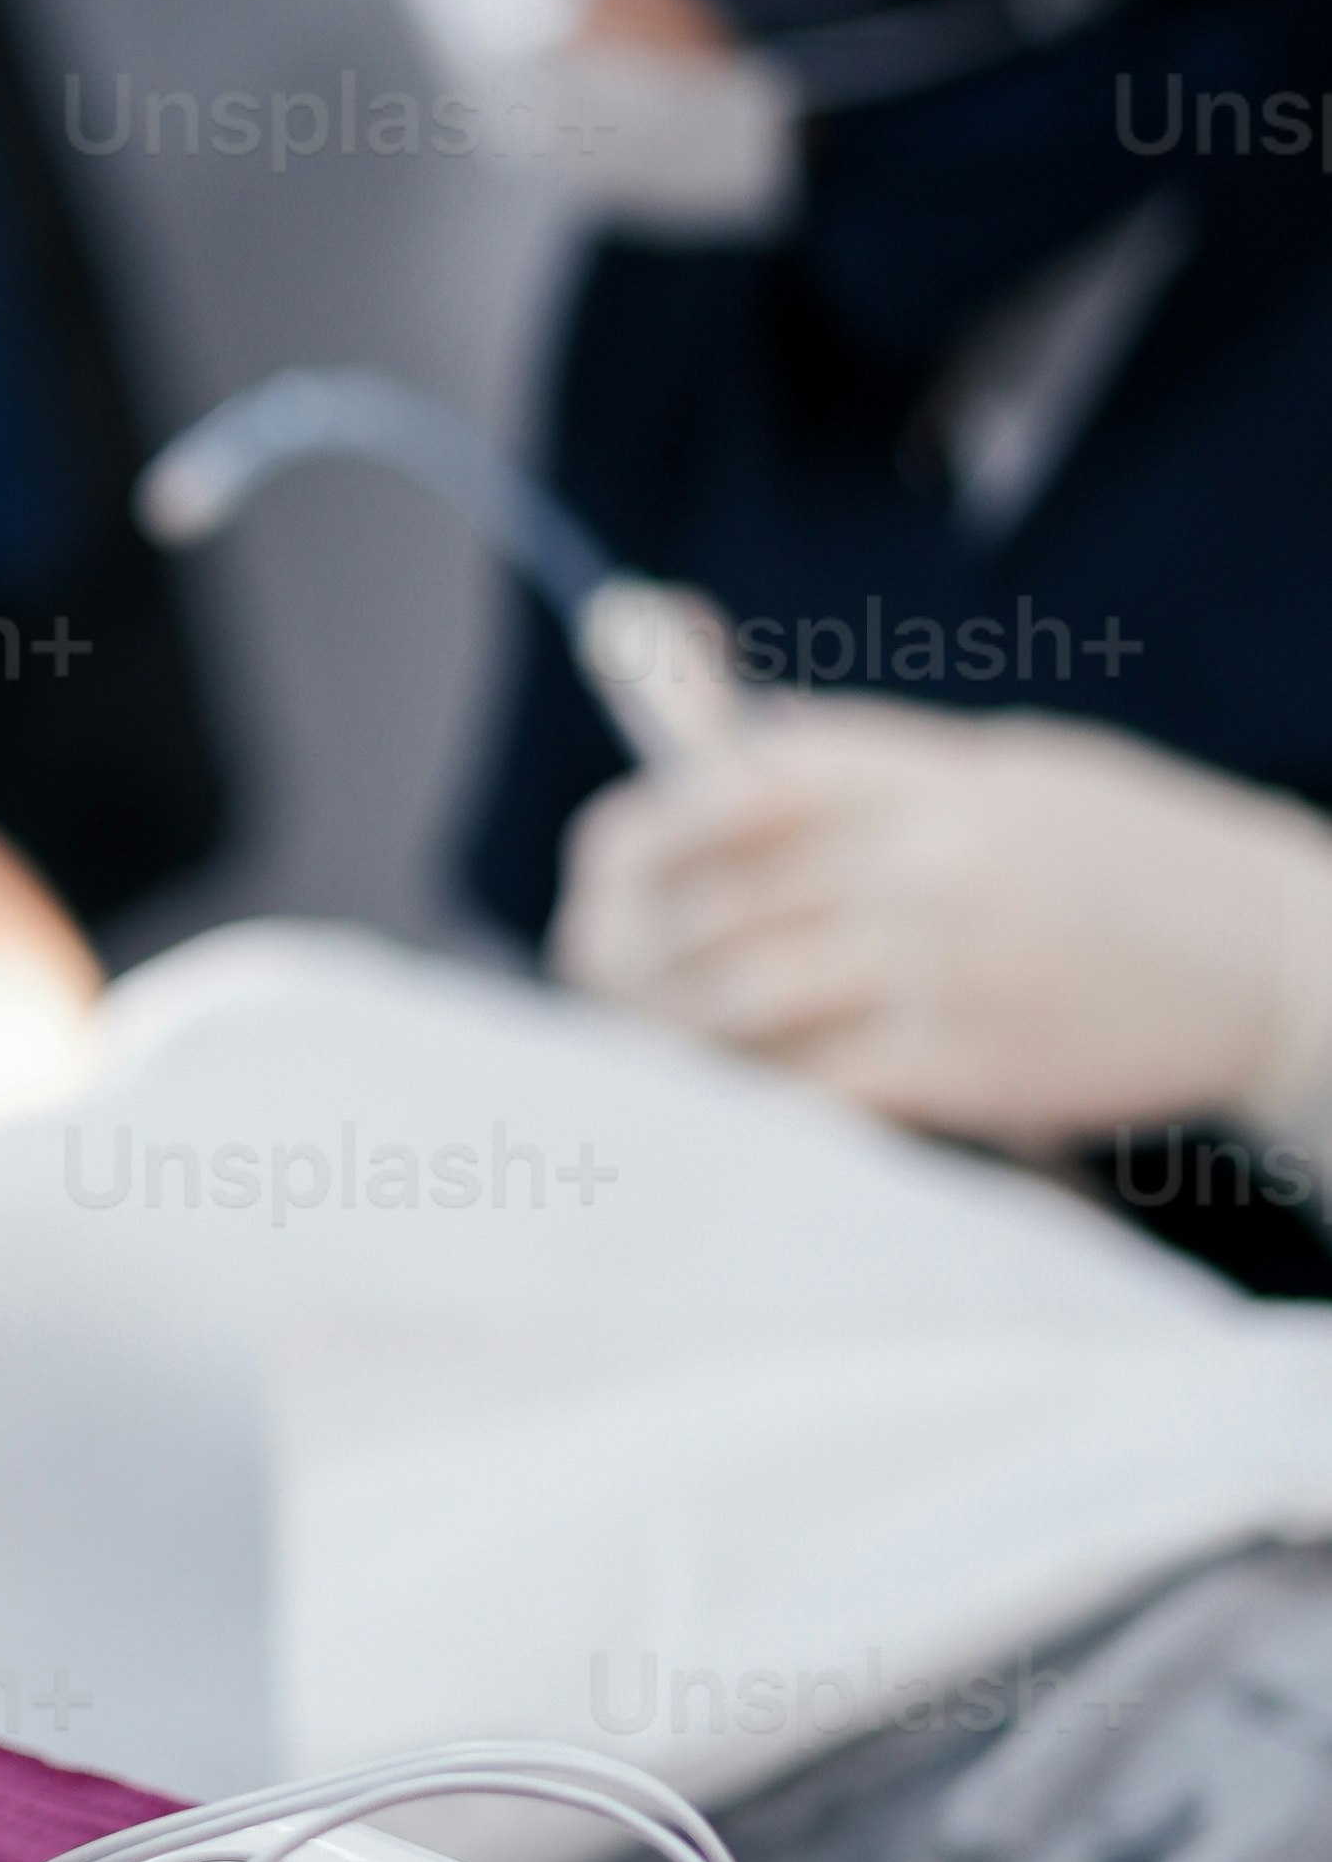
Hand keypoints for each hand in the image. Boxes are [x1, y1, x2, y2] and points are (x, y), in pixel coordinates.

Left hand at [554, 703, 1331, 1162]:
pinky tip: (725, 1107)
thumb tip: (729, 753)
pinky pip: (812, 1087)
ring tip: (646, 1048)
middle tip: (597, 977)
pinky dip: (752, 1100)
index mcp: (928, 776)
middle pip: (717, 899)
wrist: (1275, 962)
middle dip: (639, 945)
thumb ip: (878, 767)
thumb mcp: (1014, 771)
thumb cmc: (1137, 861)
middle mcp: (922, 862)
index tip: (612, 864)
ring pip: (741, 1000)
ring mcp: (939, 966)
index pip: (736, 783)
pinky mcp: (964, 1066)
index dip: (653, 827)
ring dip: (675, 1031)